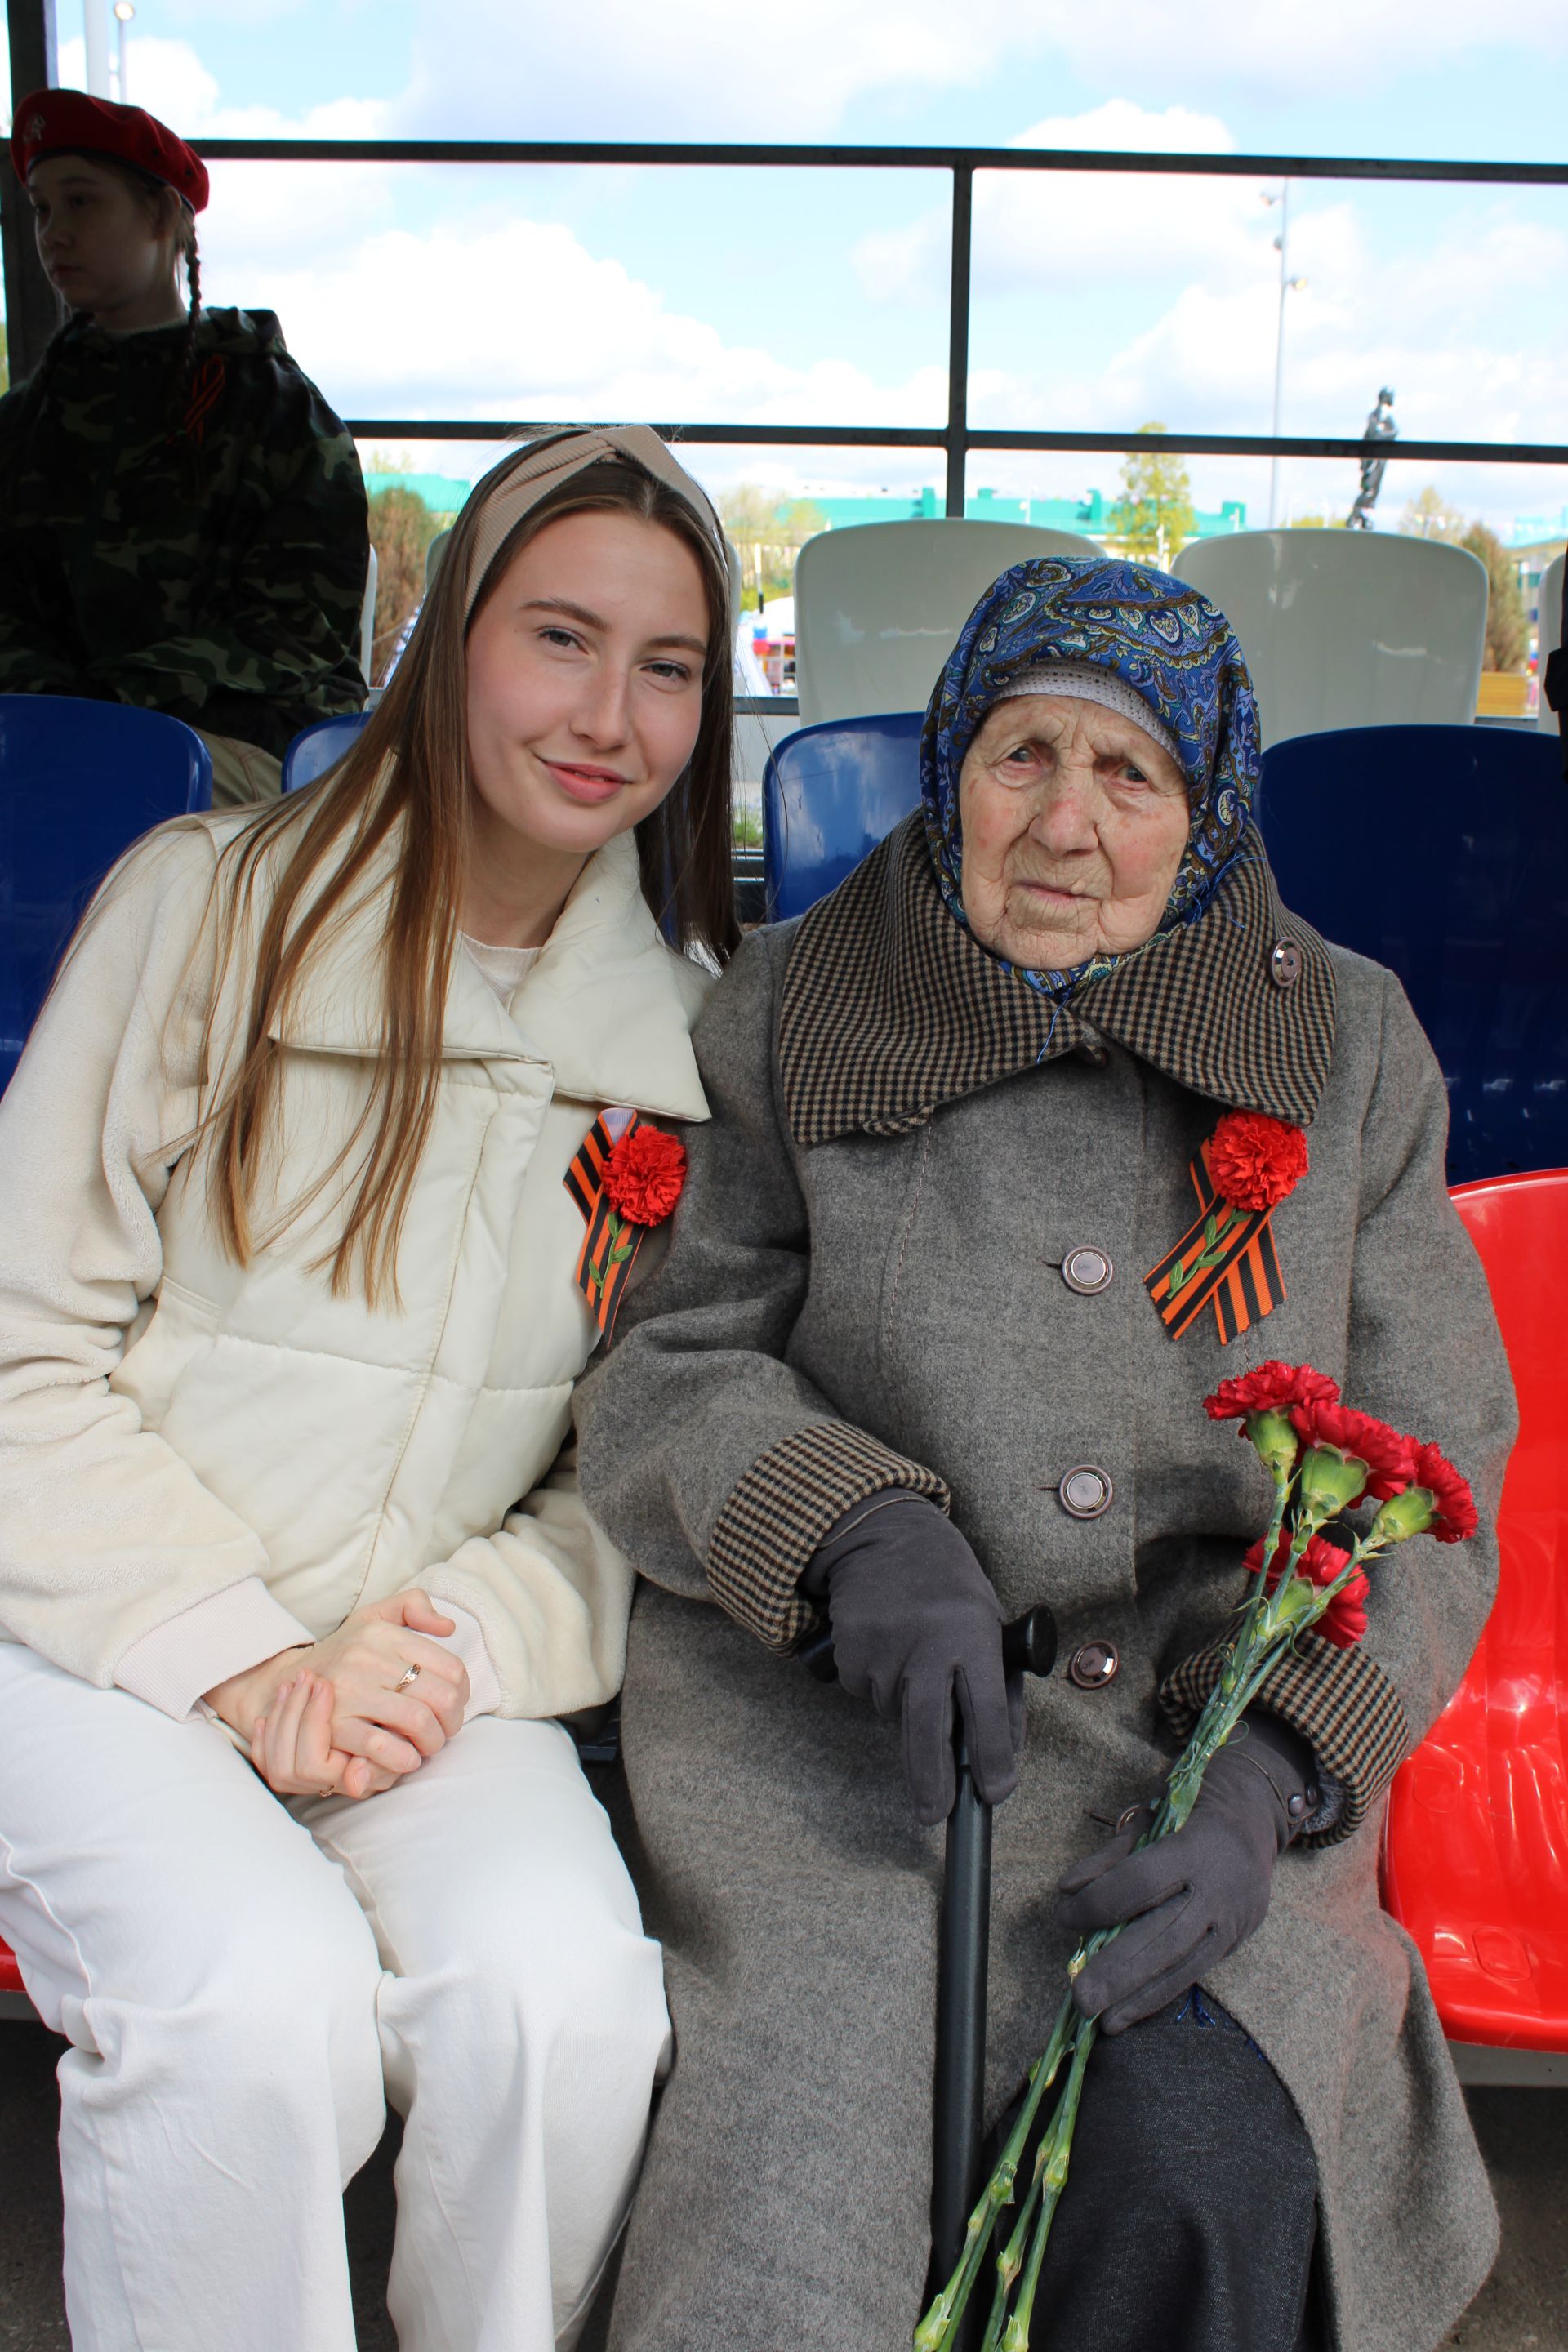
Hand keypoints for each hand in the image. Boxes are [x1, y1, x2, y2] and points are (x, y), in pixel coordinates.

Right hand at [204, 1590, 470, 1799]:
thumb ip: (412, 1607)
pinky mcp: (334, 1725)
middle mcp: (367, 1658)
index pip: (450, 1666)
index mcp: (383, 1633)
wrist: (287, 1683)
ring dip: (432, 1742)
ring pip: (418, 1721)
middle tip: (446, 1731)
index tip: (456, 1706)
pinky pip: (383, 1746)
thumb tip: (448, 1626)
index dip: (463, 1693)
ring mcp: (350, 1691)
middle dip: (453, 1722)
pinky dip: (404, 1757)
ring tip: (428, 1746)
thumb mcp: (372, 1618)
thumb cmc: (343, 1653)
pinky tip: (406, 1758)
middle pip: (441, 1696)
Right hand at [808, 1493, 1019, 1825]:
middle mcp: (926, 1643)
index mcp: (972, 1634)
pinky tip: (888, 1647)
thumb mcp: (990, 1624)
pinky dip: (877, 1685)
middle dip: (931, 1780)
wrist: (885, 1535)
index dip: (992, 1757)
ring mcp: (882, 1647)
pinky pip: (864, 1692)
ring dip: (906, 1706)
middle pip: (927, 1729)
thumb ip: (1001, 1690)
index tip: (994, 1794)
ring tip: (914, 1655)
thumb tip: (1003, 1758)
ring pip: (893, 1712)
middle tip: (933, 1814)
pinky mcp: (848, 1650)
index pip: (986, 1708)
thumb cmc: (950, 1586)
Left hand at [1055, 1713, 1317, 2033]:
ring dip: (1137, 1996)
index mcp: (1191, 1849)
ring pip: (1181, 1964)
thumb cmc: (1186, 1815)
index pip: (1139, 1884)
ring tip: (1101, 2020)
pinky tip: (1128, 2015)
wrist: (1253, 1820)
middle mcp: (1215, 1890)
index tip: (1062, 1918)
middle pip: (1163, 1936)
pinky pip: (1193, 1974)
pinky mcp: (1235, 1942)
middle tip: (1081, 1998)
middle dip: (1119, 1970)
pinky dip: (1158, 1997)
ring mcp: (1230, 1920)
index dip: (1098, 1903)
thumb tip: (1067, 1890)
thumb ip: (1109, 1857)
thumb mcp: (1148, 1821)